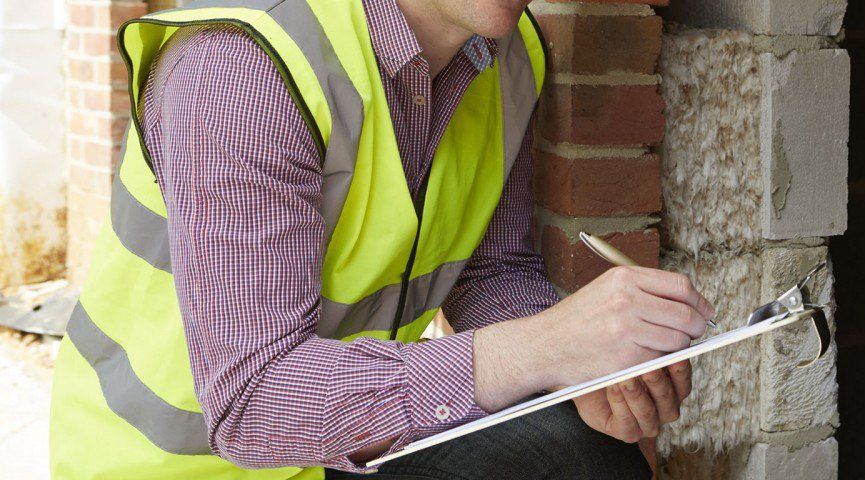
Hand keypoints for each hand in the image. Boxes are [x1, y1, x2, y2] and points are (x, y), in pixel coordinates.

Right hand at [473, 266, 711, 412]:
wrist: (544, 345)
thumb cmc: (575, 320)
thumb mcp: (605, 289)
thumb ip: (643, 291)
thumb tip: (686, 302)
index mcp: (624, 278)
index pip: (680, 286)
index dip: (698, 301)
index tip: (703, 312)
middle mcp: (626, 299)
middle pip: (685, 313)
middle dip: (696, 327)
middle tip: (693, 334)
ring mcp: (626, 329)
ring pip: (677, 340)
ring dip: (677, 347)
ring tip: (659, 346)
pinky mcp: (625, 357)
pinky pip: (659, 360)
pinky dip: (658, 362)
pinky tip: (643, 358)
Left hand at [573, 360, 692, 442]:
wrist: (586, 379)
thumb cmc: (614, 364)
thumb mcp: (633, 353)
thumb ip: (650, 350)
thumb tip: (661, 335)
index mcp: (672, 390)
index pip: (683, 383)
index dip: (681, 371)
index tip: (676, 357)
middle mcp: (664, 409)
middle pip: (668, 399)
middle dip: (658, 383)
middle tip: (649, 368)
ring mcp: (647, 424)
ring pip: (647, 413)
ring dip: (637, 394)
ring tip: (626, 378)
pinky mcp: (628, 433)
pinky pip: (626, 422)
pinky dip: (619, 403)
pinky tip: (613, 387)